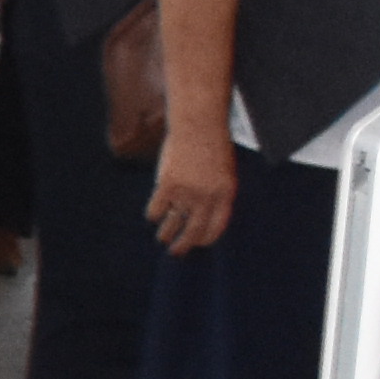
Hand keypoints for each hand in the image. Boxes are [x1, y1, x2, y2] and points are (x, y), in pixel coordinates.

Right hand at [148, 119, 239, 253]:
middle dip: (184, 245)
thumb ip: (217, 194)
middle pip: (193, 232)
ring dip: (166, 234)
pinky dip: (154, 215)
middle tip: (176, 252)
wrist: (198, 126)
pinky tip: (154, 215)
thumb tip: (201, 215)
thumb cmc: (212, 146)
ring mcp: (187, 192)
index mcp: (226, 195)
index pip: (215, 228)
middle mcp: (207, 197)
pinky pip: (156, 210)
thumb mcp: (224, 173)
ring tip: (162, 238)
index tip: (198, 243)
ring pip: (172, 223)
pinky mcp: (167, 185)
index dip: (205, 239)